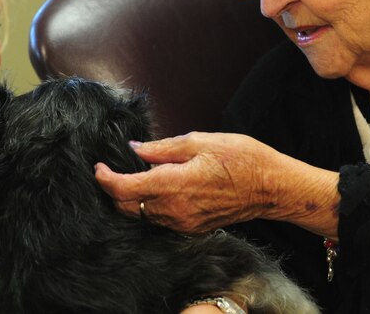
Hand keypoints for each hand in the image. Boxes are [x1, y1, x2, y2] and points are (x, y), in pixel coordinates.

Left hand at [94, 132, 280, 233]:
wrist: (271, 188)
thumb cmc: (242, 159)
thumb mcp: (200, 141)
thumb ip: (163, 148)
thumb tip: (137, 149)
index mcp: (173, 185)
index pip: (124, 189)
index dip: (105, 179)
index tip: (99, 167)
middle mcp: (174, 210)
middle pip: (128, 207)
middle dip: (114, 190)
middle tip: (112, 170)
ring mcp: (183, 223)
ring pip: (143, 216)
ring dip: (132, 199)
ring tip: (136, 176)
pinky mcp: (192, 228)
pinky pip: (160, 221)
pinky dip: (150, 207)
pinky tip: (157, 190)